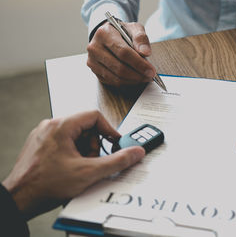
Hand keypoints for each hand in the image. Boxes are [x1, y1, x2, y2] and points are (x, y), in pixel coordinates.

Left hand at [2, 111, 144, 219]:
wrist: (20, 200)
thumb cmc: (45, 185)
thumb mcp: (89, 173)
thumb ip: (117, 161)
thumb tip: (135, 152)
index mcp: (61, 126)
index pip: (94, 116)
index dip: (109, 130)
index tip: (115, 142)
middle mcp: (50, 126)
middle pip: (85, 127)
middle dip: (94, 146)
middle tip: (91, 162)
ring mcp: (44, 136)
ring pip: (75, 136)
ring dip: (83, 152)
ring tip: (78, 169)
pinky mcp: (40, 146)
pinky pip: (64, 143)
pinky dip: (72, 155)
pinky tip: (70, 170)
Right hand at [87, 21, 155, 86]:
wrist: (109, 35)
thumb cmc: (122, 32)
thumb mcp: (134, 28)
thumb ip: (141, 38)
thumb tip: (146, 53)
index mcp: (104, 33)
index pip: (123, 52)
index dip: (139, 63)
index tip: (151, 70)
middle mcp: (94, 48)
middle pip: (119, 67)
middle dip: (138, 74)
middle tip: (150, 75)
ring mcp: (92, 61)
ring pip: (116, 77)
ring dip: (134, 80)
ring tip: (144, 77)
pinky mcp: (95, 71)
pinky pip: (112, 82)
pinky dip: (126, 82)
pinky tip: (135, 78)